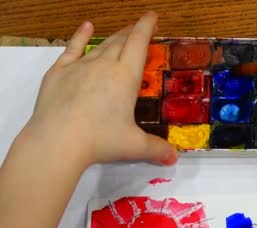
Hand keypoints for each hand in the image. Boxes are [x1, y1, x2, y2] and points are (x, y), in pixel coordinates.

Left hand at [23, 11, 176, 167]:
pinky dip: (80, 36)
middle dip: (133, 32)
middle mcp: (104, 65)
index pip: (139, 43)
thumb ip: (156, 149)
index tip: (152, 17)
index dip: (147, 27)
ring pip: (101, 45)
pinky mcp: (59, 72)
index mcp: (126, 77)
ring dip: (113, 37)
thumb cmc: (100, 140)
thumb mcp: (134, 146)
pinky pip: (73, 48)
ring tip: (122, 33)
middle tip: (141, 28)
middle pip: (121, 41)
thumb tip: (173, 157)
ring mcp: (80, 66)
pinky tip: (86, 27)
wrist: (58, 140)